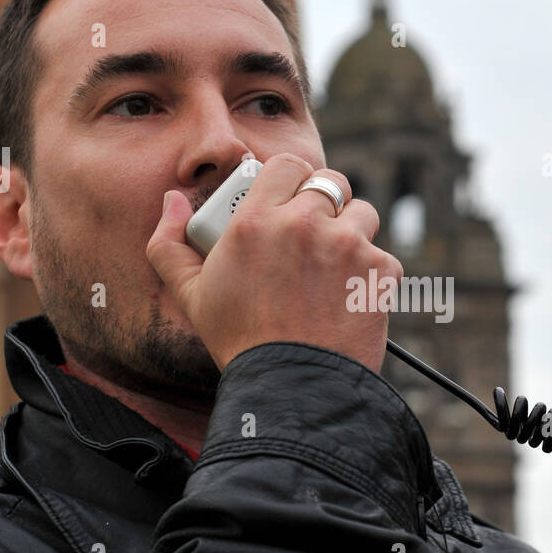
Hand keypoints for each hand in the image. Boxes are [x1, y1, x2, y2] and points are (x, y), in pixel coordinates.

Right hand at [146, 153, 398, 373]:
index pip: (287, 165)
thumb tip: (172, 201)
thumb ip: (170, 243)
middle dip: (326, 202)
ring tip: (334, 268)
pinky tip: (348, 298)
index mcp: (257, 220)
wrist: (295, 387)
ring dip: (352, 233)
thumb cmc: (240, 342)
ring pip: (362, 214)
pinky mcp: (379, 270)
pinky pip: (382, 256)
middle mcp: (304, 223)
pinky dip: (370, 274)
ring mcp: (347, 244)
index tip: (291, 200)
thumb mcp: (190, 295)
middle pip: (331, 181)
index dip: (291, 180)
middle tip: (316, 232)